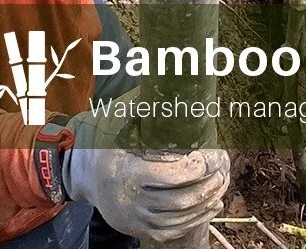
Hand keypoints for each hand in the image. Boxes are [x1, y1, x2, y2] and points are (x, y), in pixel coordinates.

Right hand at [60, 103, 229, 241]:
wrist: (83, 173)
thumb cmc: (108, 139)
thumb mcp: (121, 119)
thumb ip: (146, 103)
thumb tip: (174, 75)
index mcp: (129, 172)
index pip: (169, 177)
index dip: (194, 170)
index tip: (207, 157)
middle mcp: (130, 199)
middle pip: (177, 202)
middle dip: (205, 188)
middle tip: (222, 173)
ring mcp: (133, 217)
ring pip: (176, 219)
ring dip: (204, 205)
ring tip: (220, 188)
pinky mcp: (137, 227)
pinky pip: (169, 231)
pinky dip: (193, 221)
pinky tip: (211, 206)